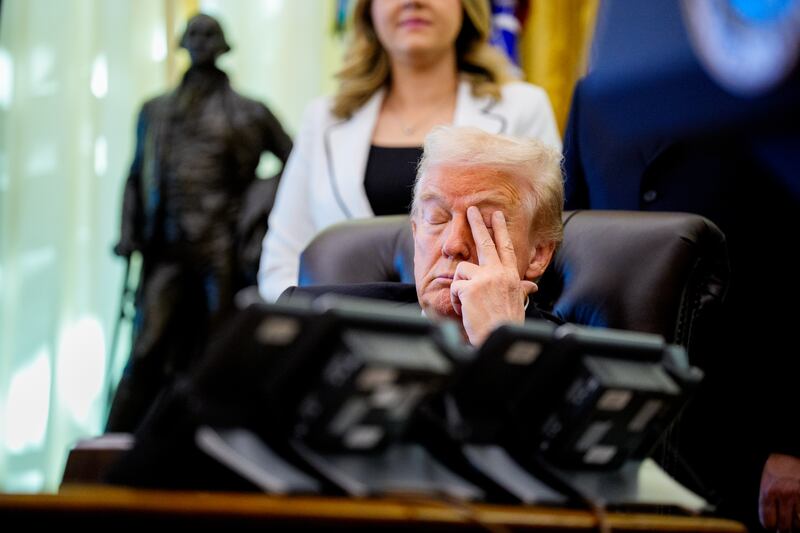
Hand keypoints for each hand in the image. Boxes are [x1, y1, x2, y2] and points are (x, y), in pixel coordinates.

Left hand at [450, 207, 536, 344]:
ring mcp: (485, 278)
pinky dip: (456, 301)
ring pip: (462, 270)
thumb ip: (521, 289)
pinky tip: (466, 311)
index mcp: (511, 276)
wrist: (498, 337)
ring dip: (460, 287)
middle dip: (477, 224)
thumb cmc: (506, 323)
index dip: (500, 230)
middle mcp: (500, 273)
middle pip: (485, 242)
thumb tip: (531, 286)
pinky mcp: (470, 287)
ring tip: (469, 304)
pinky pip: (454, 288)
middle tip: (470, 210)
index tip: (496, 216)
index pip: (506, 247)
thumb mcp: (517, 302)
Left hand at [760, 453, 799, 531]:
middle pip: (784, 525)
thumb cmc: (776, 472)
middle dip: (784, 529)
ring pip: (799, 524)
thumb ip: (768, 504)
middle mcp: (784, 494)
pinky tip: (799, 515)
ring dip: (796, 526)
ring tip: (794, 522)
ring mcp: (798, 494)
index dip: (770, 527)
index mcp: (768, 492)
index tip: (772, 527)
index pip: (768, 520)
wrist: (787, 455)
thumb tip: (774, 527)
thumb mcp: (766, 485)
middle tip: (785, 527)